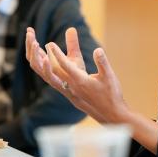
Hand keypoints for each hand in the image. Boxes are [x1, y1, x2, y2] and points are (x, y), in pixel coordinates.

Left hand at [26, 27, 157, 153]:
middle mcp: (73, 86)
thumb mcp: (109, 76)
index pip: (65, 66)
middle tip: (46, 45)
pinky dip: (56, 72)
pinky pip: (61, 81)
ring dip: (50, 65)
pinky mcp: (75, 93)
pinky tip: (58, 68)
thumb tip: (97, 50)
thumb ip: (102, 62)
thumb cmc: (111, 94)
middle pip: (56, 71)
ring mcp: (73, 91)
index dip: (58, 54)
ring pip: (57, 77)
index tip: (51, 44)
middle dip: (50, 57)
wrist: (111, 112)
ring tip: (46, 55)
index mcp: (80, 81)